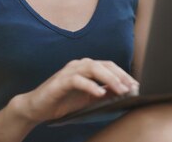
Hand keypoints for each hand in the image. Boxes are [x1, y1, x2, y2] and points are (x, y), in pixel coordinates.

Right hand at [13, 58, 139, 122]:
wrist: (36, 107)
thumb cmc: (63, 102)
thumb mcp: (87, 99)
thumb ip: (103, 93)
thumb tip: (123, 92)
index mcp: (86, 67)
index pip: (109, 66)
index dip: (123, 74)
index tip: (135, 85)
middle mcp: (79, 65)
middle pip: (104, 65)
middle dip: (120, 75)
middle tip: (131, 87)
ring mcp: (69, 71)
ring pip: (93, 68)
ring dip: (109, 79)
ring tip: (120, 90)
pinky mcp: (60, 81)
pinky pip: (77, 80)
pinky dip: (90, 86)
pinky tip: (99, 93)